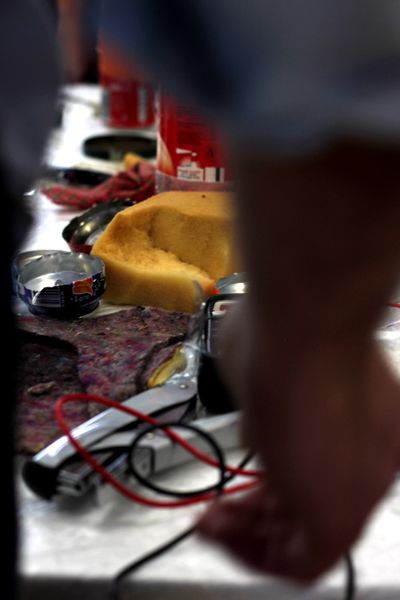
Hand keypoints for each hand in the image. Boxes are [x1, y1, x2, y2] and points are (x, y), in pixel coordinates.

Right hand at [197, 140, 399, 580]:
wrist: (304, 324)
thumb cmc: (287, 333)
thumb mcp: (271, 373)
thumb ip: (269, 409)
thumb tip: (256, 425)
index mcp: (365, 424)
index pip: (320, 468)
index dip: (276, 476)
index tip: (241, 473)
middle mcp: (372, 460)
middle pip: (312, 507)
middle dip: (257, 512)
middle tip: (219, 508)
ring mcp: (361, 489)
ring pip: (307, 541)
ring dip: (250, 537)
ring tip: (210, 521)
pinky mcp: (338, 517)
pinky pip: (299, 565)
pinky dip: (252, 554)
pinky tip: (216, 528)